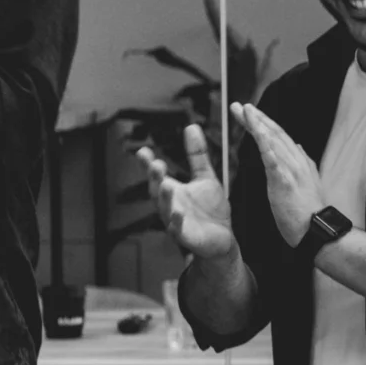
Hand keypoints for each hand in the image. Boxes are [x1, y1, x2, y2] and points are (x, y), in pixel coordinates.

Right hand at [138, 123, 239, 263]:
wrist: (223, 238)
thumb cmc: (210, 209)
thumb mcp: (205, 177)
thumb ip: (197, 154)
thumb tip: (191, 126)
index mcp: (173, 190)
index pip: (156, 175)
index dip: (148, 164)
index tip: (142, 151)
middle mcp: (170, 205)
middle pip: (157, 190)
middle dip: (155, 178)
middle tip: (155, 164)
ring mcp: (175, 221)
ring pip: (165, 209)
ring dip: (164, 197)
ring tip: (166, 184)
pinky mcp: (186, 236)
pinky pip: (178, 229)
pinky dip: (176, 222)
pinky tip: (178, 213)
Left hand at [231, 103, 326, 246]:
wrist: (316, 230)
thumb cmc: (308, 213)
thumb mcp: (308, 183)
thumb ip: (302, 164)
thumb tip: (297, 146)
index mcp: (300, 162)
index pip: (280, 137)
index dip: (265, 123)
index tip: (250, 114)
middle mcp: (296, 160)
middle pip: (274, 133)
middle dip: (257, 118)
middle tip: (239, 106)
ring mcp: (291, 168)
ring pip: (272, 140)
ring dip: (257, 123)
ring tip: (244, 110)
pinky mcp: (283, 179)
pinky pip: (271, 156)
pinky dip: (263, 140)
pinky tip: (254, 129)